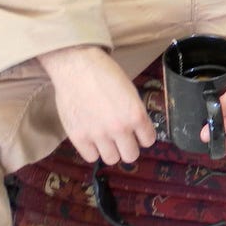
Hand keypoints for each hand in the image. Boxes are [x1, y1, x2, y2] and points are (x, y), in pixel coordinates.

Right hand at [38, 44, 156, 164]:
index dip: (143, 136)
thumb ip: (134, 113)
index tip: (137, 133)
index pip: (148, 140)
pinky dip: (92, 150)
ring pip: (111, 159)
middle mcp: (120, 128)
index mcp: (136, 114)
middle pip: (131, 156)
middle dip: (128, 147)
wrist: (77, 66)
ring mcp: (98, 134)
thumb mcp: (130, 91)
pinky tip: (91, 138)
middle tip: (121, 138)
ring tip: (104, 138)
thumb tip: (137, 130)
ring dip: (110, 150)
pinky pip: (91, 157)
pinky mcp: (78, 137)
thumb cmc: (105, 73)